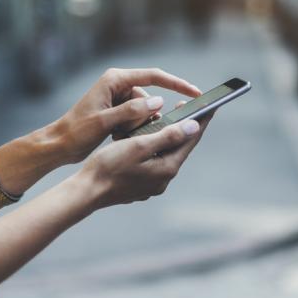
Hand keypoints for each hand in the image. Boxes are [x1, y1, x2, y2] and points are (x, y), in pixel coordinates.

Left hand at [53, 68, 202, 163]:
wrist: (59, 144)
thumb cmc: (77, 131)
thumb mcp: (104, 122)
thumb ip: (131, 111)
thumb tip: (158, 103)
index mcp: (115, 79)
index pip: (154, 76)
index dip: (176, 84)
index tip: (195, 93)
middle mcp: (118, 85)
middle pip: (148, 98)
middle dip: (145, 117)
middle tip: (128, 131)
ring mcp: (118, 98)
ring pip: (144, 111)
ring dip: (138, 126)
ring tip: (118, 135)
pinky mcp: (118, 111)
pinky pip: (136, 118)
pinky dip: (132, 129)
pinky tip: (117, 136)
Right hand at [77, 113, 212, 209]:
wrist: (87, 191)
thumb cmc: (109, 166)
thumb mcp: (139, 145)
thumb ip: (168, 135)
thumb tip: (193, 127)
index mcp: (166, 168)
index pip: (190, 140)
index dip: (201, 121)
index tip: (210, 106)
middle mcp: (163, 179)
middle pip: (179, 148)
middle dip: (183, 127)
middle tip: (184, 107)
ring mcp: (152, 184)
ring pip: (165, 155)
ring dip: (166, 137)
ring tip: (164, 119)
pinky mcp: (140, 185)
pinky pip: (153, 162)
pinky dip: (153, 148)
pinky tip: (146, 140)